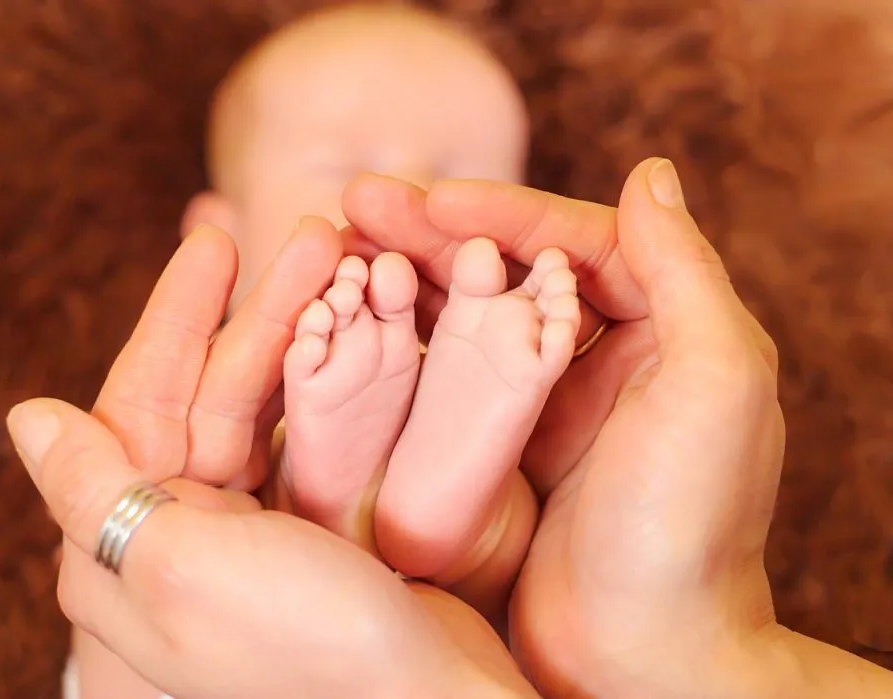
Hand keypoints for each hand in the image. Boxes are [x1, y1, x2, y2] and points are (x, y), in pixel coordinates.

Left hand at [7, 218, 537, 698]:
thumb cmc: (303, 651)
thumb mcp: (179, 568)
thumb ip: (92, 488)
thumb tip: (27, 416)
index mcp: (124, 550)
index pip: (134, 406)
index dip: (173, 317)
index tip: (214, 238)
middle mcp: (178, 539)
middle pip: (208, 398)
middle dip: (258, 314)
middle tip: (312, 236)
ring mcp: (247, 538)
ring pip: (263, 412)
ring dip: (299, 339)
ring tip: (344, 270)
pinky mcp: (310, 537)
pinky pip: (307, 442)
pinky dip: (327, 387)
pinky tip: (351, 338)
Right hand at [343, 158, 784, 697]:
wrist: (639, 657)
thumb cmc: (687, 527)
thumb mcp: (715, 384)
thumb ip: (685, 271)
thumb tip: (651, 172)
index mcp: (661, 329)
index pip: (572, 242)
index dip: (498, 212)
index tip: (428, 199)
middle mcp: (599, 358)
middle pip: (505, 270)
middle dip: (431, 234)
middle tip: (356, 202)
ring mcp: (540, 404)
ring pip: (463, 317)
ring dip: (404, 277)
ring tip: (336, 245)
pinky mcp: (493, 450)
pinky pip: (439, 377)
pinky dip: (397, 343)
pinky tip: (350, 314)